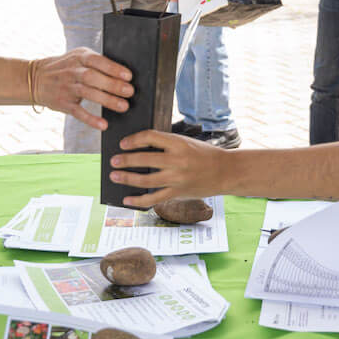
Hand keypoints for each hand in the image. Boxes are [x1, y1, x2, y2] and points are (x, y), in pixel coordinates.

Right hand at [33, 48, 133, 129]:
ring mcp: (66, 87)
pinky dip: (91, 119)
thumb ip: (97, 62)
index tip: (128, 76)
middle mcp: (72, 71)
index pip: (97, 60)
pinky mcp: (62, 103)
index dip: (113, 68)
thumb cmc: (65, 67)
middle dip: (112, 85)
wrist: (36, 78)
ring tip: (124, 106)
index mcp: (79, 57)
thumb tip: (124, 74)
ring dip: (107, 100)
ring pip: (87, 93)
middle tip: (130, 92)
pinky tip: (103, 125)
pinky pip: (78, 112)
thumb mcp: (78, 57)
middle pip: (93, 77)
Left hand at [109, 129, 228, 207]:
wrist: (226, 171)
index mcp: (179, 143)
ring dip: (127, 178)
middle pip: (144, 159)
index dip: (134, 140)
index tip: (123, 143)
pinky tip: (127, 199)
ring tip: (114, 176)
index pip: (150, 137)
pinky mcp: (178, 193)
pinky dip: (138, 200)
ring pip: (146, 180)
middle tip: (113, 161)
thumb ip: (166, 145)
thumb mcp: (186, 142)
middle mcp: (177, 160)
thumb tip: (139, 148)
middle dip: (125, 160)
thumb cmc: (204, 155)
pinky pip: (154, 199)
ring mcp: (177, 179)